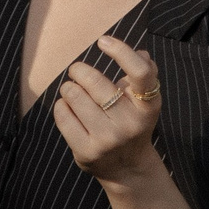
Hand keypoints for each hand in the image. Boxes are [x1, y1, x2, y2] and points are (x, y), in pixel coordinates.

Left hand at [54, 35, 164, 186]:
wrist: (127, 167)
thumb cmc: (132, 122)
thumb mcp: (145, 101)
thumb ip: (145, 74)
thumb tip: (141, 53)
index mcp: (148, 106)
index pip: (140, 73)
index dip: (121, 51)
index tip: (103, 41)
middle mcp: (129, 123)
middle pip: (95, 82)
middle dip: (79, 71)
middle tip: (77, 71)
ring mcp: (107, 139)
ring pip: (74, 96)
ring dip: (68, 88)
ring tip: (72, 91)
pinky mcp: (86, 151)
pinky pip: (62, 114)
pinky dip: (61, 105)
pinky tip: (67, 107)